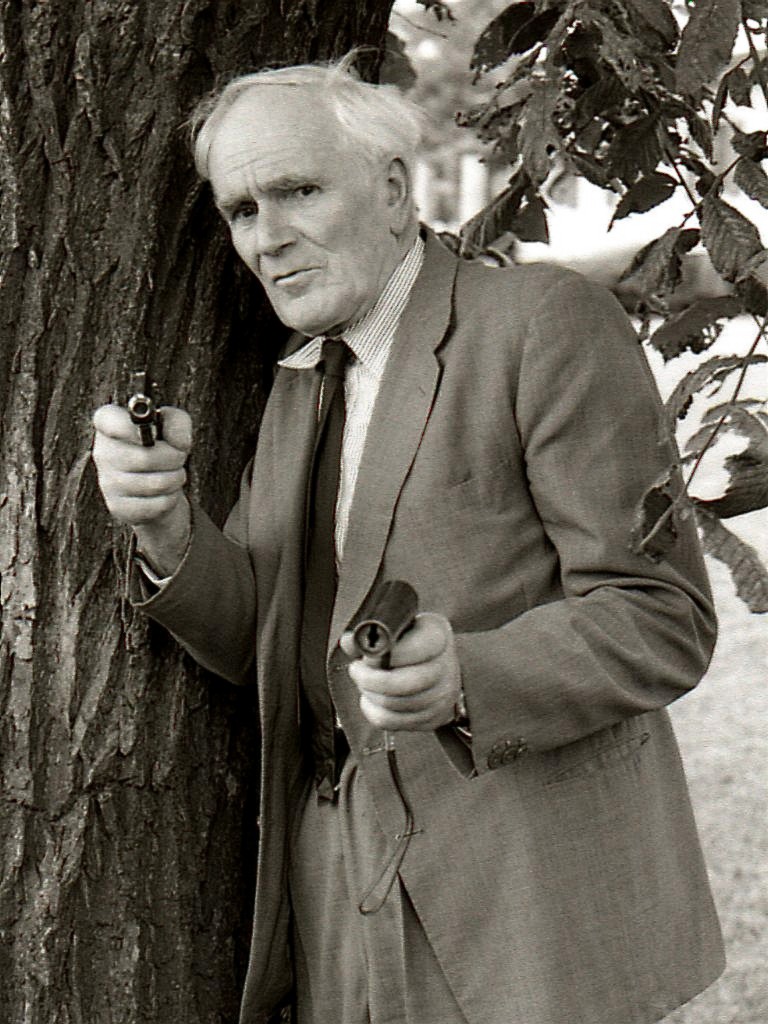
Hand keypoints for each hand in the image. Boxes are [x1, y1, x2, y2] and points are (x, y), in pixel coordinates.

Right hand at [92, 404, 192, 575]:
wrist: (156, 485)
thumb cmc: (162, 447)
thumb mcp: (172, 425)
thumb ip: (177, 423)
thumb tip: (179, 442)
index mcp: (108, 423)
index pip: (107, 420)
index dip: (130, 426)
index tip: (150, 432)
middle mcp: (102, 452)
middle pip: (146, 458)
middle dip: (175, 458)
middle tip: (179, 456)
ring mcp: (107, 483)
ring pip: (156, 483)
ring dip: (176, 478)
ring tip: (173, 473)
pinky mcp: (118, 507)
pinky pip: (158, 504)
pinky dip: (171, 498)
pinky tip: (164, 491)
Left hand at [340, 612, 461, 731]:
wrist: (442, 665)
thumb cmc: (413, 641)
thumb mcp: (398, 627)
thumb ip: (371, 634)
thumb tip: (350, 642)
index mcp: (438, 636)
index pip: (413, 649)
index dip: (384, 654)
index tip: (367, 654)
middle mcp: (445, 667)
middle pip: (404, 683)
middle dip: (370, 679)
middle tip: (357, 670)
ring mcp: (442, 696)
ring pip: (396, 706)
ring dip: (370, 695)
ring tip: (364, 683)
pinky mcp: (433, 718)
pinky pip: (394, 722)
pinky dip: (374, 712)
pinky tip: (372, 699)